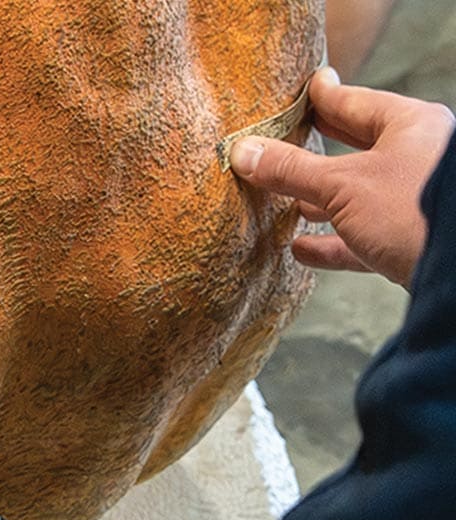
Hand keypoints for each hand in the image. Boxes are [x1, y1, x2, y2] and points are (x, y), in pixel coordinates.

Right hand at [230, 67, 454, 286]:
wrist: (455, 272)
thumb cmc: (412, 211)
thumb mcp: (341, 184)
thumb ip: (290, 169)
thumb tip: (242, 151)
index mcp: (411, 126)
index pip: (357, 103)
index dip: (324, 97)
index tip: (306, 89)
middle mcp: (417, 159)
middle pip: (356, 150)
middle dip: (318, 153)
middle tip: (289, 140)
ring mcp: (413, 202)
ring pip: (357, 196)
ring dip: (320, 202)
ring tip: (287, 203)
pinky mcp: (408, 242)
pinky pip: (361, 238)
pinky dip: (330, 243)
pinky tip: (301, 249)